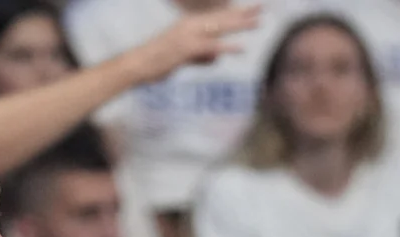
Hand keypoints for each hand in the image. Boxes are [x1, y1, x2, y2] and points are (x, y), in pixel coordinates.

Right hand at [127, 4, 260, 83]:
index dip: (236, 13)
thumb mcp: (185, 58)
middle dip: (242, 13)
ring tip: (258, 23)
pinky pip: (211, 46)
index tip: (252, 10)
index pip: (217, 17)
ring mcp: (188, 35)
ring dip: (239, 25)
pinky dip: (227, 47)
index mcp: (189, 24)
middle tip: (262, 9)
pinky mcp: (186, 48)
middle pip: (221, 18)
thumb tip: (217, 56)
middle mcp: (190, 25)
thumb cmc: (158, 62)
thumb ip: (202, 56)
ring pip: (219, 27)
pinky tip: (242, 48)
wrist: (138, 65)